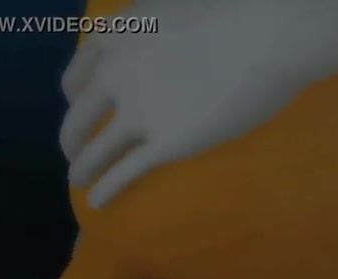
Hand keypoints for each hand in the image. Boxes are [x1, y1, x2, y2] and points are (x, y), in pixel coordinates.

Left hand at [59, 0, 337, 207]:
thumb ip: (151, 33)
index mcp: (115, 35)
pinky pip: (123, 172)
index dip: (74, 98)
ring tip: (79, 181)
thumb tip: (157, 49)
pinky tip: (98, 201)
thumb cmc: (234, 14)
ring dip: (82, 169)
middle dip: (73, 138)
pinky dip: (105, 189)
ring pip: (94, 150)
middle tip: (75, 150)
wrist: (265, 37)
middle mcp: (114, 74)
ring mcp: (137, 112)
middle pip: (79, 117)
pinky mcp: (163, 143)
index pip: (77, 76)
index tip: (79, 109)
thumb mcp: (171, 10)